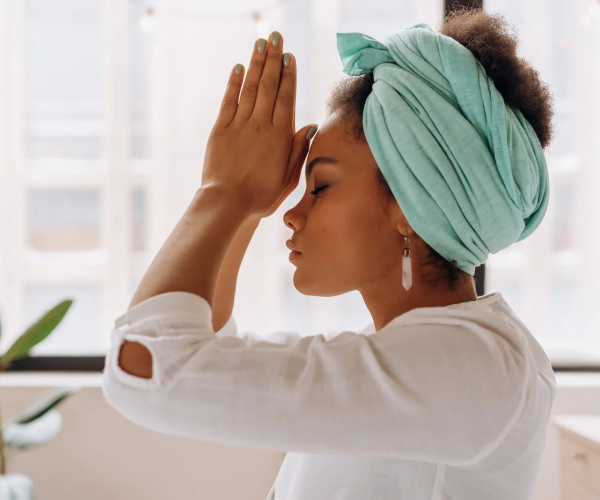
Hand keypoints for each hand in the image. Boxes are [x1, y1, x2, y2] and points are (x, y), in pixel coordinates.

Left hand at [201, 31, 317, 219]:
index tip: (289, 55)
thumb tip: (310, 126)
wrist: (228, 204)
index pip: (286, 97)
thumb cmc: (261, 196)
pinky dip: (234, 83)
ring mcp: (239, 125)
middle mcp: (260, 125)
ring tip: (260, 43)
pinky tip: (239, 68)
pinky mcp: (221, 130)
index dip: (288, 74)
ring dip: (256, 64)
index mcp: (280, 136)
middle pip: (269, 85)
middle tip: (275, 37)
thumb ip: (299, 150)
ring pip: (250, 88)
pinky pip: (229, 100)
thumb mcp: (288, 178)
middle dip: (273, 59)